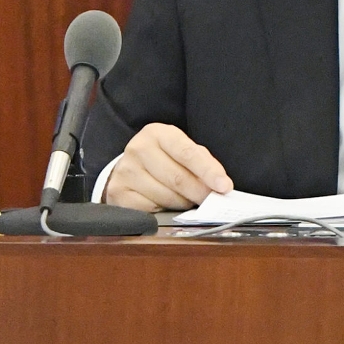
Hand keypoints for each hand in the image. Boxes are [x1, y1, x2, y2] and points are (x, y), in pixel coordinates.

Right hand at [103, 123, 232, 210]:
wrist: (128, 167)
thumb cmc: (162, 158)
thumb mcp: (181, 150)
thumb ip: (202, 162)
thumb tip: (220, 185)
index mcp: (157, 133)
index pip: (188, 153)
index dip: (208, 171)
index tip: (224, 186)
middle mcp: (138, 149)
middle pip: (177, 178)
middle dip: (200, 192)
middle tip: (212, 201)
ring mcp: (126, 172)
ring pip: (166, 196)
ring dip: (183, 203)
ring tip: (186, 199)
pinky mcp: (118, 193)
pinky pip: (150, 210)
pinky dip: (164, 211)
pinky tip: (166, 204)